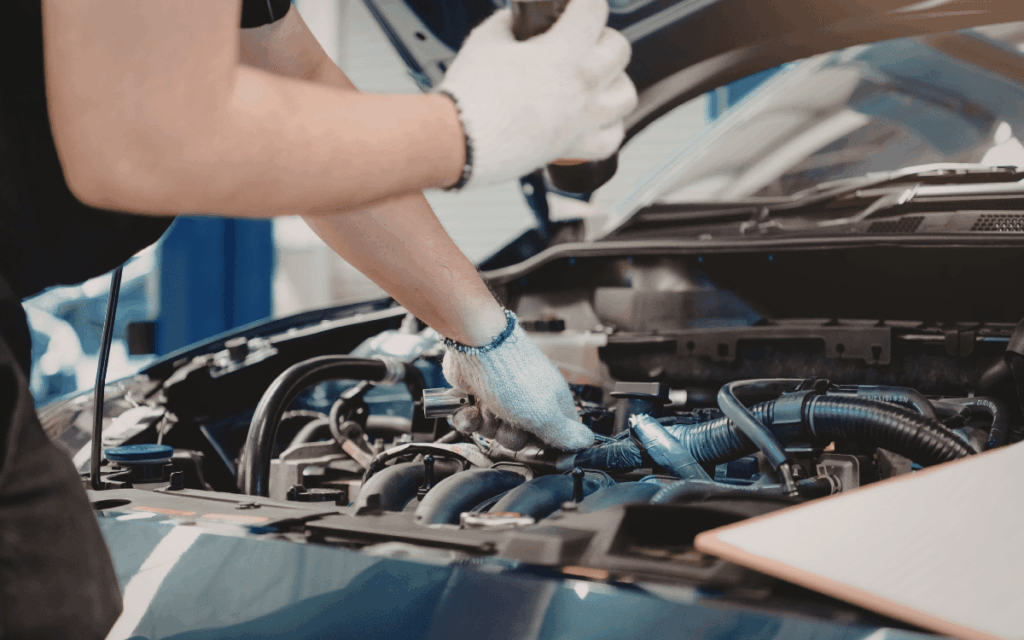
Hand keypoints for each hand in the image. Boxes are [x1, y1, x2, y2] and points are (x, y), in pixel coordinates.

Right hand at [437, 0, 636, 188]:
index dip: (584, 0)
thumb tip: (513, 21)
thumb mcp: (485, 41)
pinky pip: (612, 138)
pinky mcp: (574, 147)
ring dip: (615, 81)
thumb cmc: (472, 95)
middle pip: (621, 49)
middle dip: (602, 38)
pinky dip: (610, 126)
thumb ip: (506, 25)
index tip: (575, 3)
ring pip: (627, 95)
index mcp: (566, 52)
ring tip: (596, 79)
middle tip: (582, 40)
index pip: (595, 8)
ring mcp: (583, 119)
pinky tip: (595, 118)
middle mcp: (583, 85)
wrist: (462, 140)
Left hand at [441, 310, 595, 450]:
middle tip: (507, 420)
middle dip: (508, 436)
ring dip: (485, 424)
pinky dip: (468, 417)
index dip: (546, 445)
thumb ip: (564, 434)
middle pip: (520, 439)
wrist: (478, 347)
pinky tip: (470, 408)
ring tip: (485, 408)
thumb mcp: (545, 414)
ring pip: (494, 431)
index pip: (557, 436)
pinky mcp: (480, 394)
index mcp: (553, 404)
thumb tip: (586, 442)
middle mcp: (529, 401)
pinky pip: (474, 420)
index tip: (536, 442)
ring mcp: (503, 398)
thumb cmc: (514, 375)